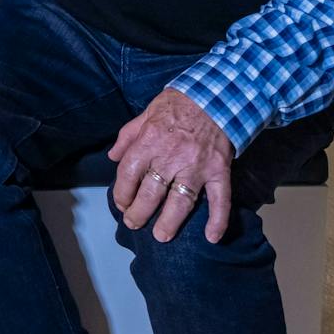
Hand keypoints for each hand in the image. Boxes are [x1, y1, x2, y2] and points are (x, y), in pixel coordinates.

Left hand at [108, 89, 233, 243]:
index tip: (121, 203)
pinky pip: (220, 200)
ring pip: (180, 201)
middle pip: (150, 193)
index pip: (128, 174)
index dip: (121, 193)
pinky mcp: (219, 171)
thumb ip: (128, 136)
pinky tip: (213, 237)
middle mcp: (171, 157)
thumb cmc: (177, 105)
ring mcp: (197, 166)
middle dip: (138, 212)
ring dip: (170, 222)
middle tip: (134, 223)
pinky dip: (218, 220)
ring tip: (161, 236)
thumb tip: (113, 156)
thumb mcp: (146, 113)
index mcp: (149, 141)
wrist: (215, 96)